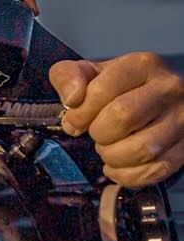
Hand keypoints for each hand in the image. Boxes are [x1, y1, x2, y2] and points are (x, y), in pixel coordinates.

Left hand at [51, 52, 183, 187]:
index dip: (79, 113)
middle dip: (98, 133)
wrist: (155, 100)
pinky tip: (118, 166)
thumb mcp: (88, 73)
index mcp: (142, 65)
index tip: (73, 121)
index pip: (101, 92)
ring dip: (112, 156)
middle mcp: (169, 89)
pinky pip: (154, 171)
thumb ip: (68, 77)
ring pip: (142, 149)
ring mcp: (182, 120)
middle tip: (95, 134)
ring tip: (107, 149)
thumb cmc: (116, 87)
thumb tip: (71, 99)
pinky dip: (127, 175)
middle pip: (122, 118)